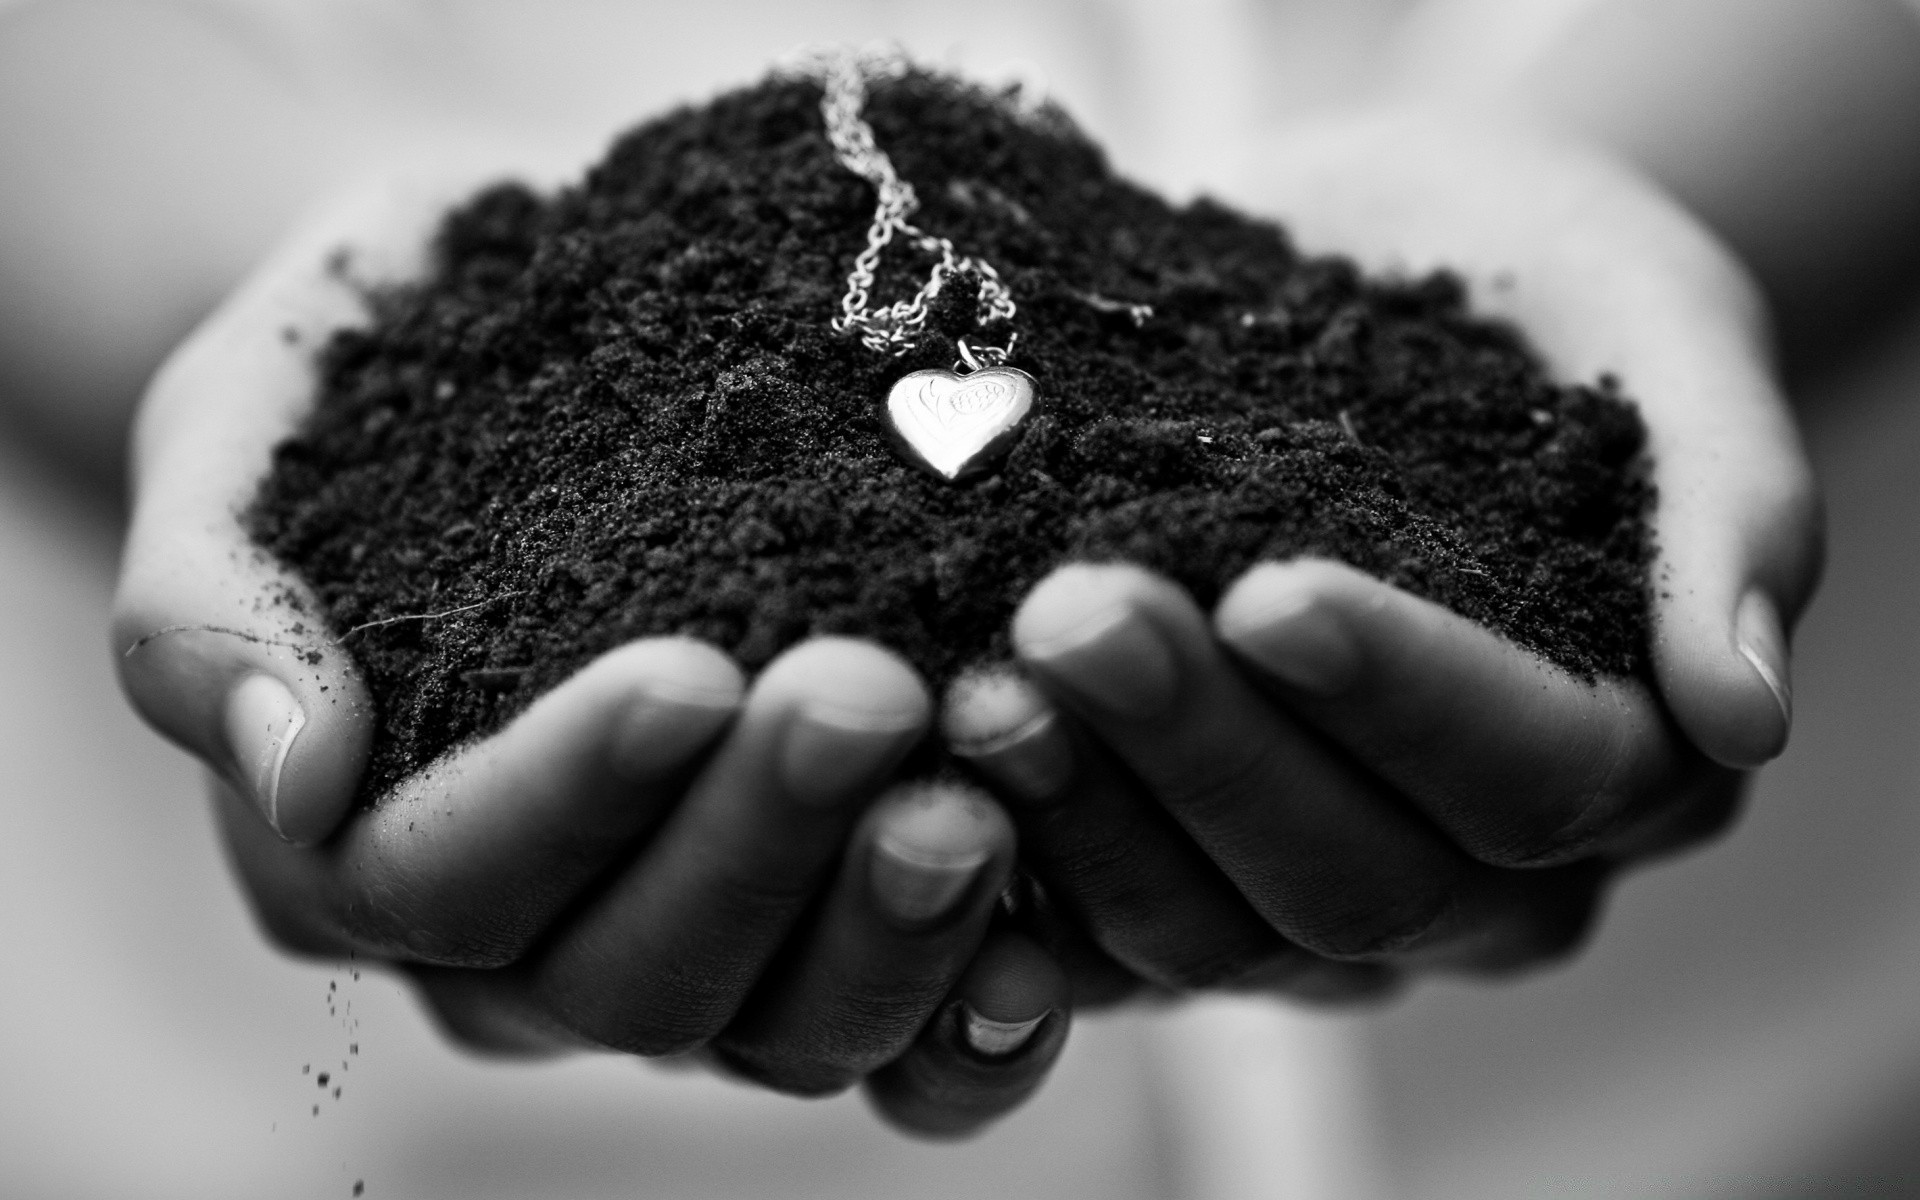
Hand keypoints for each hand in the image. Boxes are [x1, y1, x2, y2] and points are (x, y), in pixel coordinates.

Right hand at [110, 171, 1067, 1136]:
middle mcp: (530, 939)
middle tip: (864, 695)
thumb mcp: (240, 433)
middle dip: (755, 847)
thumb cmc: (369, 368)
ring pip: (777, 1023)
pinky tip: (1047, 951)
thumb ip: (211, 609)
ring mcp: (694, 944)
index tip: (684, 672)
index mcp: (369, 849)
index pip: (453, 879)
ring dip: (884, 933)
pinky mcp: (827, 926)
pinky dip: (971, 1023)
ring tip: (975, 805)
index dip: (567, 798)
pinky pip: (902, 1039)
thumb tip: (297, 780)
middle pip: (633, 971)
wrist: (527, 313)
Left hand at [943, 110, 1819, 995]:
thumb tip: (1747, 709)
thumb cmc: (1531, 288)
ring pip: (1204, 928)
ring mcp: (1307, 888)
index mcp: (1620, 759)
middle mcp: (1472, 868)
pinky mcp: (1171, 869)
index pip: (1529, 780)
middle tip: (1072, 616)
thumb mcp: (1665, 324)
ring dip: (1086, 813)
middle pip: (1349, 876)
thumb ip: (1732, 505)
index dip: (1404, 700)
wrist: (1367, 263)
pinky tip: (928, 777)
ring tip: (976, 684)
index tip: (1272, 588)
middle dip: (1203, 751)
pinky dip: (1008, 870)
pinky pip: (1089, 932)